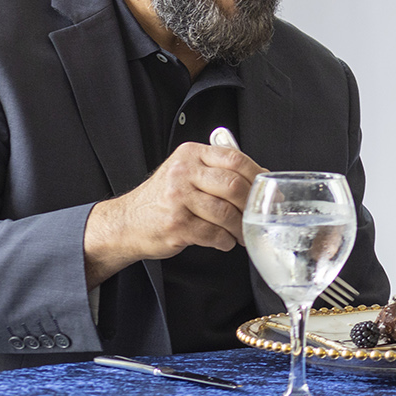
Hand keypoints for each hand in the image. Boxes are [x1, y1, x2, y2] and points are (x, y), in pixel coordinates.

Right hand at [83, 141, 266, 286]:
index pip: (235, 159)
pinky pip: (213, 234)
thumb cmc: (162, 199)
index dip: (259, 176)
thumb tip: (260, 179)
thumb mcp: (185, 172)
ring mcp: (177, 199)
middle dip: (252, 205)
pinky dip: (224, 240)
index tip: (269, 190)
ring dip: (239, 227)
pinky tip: (224, 241)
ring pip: (226, 212)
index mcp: (191, 155)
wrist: (125, 223)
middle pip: (234, 185)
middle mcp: (183, 173)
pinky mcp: (175, 224)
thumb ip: (216, 169)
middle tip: (258, 215)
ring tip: (240, 232)